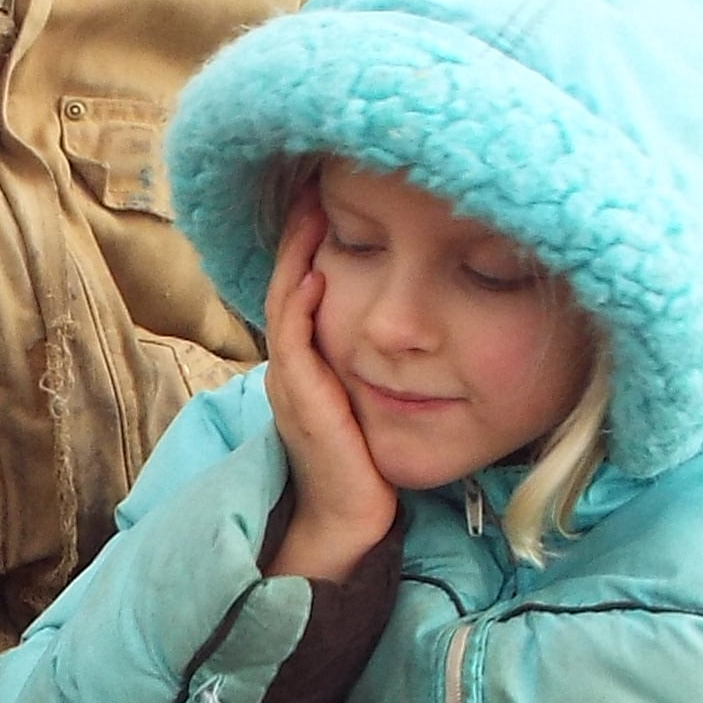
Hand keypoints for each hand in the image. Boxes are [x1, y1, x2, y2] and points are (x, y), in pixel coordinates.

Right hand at [262, 189, 400, 581]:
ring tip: (309, 211)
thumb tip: (418, 326)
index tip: (326, 198)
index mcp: (308, 363)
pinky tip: (315, 271)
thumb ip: (379, 363)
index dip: (310, 243)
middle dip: (298, 233)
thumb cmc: (368, 464)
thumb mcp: (372, 400)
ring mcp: (291, 381)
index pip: (301, 287)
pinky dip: (299, 303)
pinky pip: (292, 338)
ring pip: (284, 302)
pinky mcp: (302, 399)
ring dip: (295, 254)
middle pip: (286, 281)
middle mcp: (292, 366)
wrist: (351, 519)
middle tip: (312, 183)